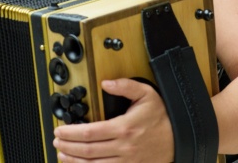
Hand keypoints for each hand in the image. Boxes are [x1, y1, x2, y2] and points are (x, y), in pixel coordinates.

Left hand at [53, 79, 172, 161]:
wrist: (180, 138)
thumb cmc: (162, 118)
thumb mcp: (147, 94)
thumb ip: (125, 86)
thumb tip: (106, 83)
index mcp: (124, 128)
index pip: (91, 132)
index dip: (71, 132)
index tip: (60, 129)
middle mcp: (124, 147)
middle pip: (88, 150)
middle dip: (68, 146)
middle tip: (56, 141)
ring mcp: (127, 161)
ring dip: (75, 161)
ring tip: (62, 154)